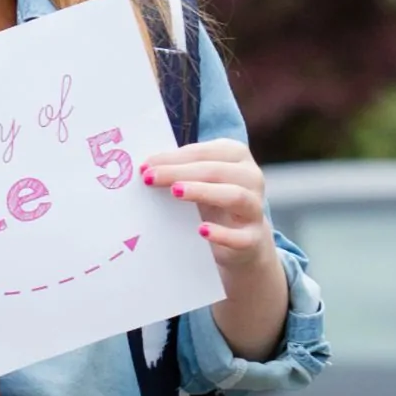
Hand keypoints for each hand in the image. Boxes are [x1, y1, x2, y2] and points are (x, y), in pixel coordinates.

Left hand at [141, 138, 289, 356]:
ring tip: (175, 192)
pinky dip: (221, 234)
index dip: (175, 157)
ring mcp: (254, 209)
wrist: (241, 243)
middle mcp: (251, 178)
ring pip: (235, 195)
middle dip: (181, 172)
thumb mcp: (196, 184)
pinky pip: (240, 236)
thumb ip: (177, 173)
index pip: (206, 152)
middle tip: (149, 178)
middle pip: (218, 170)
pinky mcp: (252, 240)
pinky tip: (200, 231)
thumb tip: (141, 167)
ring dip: (203, 192)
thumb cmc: (211, 205)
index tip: (145, 165)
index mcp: (235, 158)